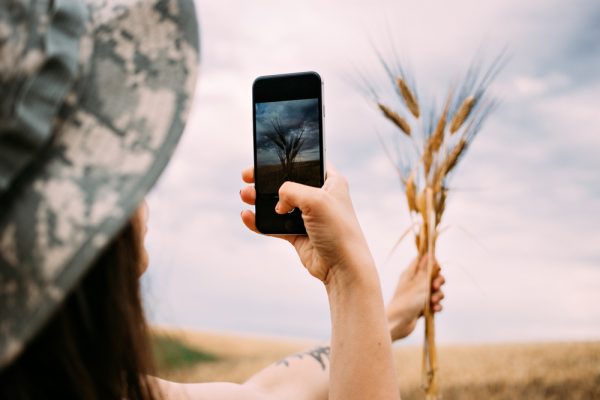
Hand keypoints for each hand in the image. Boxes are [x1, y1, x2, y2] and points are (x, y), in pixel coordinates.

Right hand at [240, 164, 375, 284]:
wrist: (342, 267)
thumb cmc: (338, 230)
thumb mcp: (315, 199)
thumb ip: (291, 190)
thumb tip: (277, 203)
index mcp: (331, 182)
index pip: (307, 163)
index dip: (287, 160)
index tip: (266, 159)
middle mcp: (320, 197)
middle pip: (288, 183)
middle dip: (266, 180)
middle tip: (248, 176)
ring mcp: (308, 216)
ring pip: (278, 204)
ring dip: (260, 199)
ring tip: (245, 195)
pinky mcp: (298, 234)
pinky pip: (275, 224)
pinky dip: (260, 221)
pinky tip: (247, 216)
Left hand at [386, 255, 444, 340]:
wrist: (398, 324)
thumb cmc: (407, 302)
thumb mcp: (419, 284)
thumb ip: (427, 270)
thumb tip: (429, 254)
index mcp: (410, 274)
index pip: (422, 260)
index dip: (432, 262)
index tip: (437, 268)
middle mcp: (414, 282)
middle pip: (432, 275)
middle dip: (438, 281)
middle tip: (435, 286)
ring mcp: (418, 295)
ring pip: (435, 290)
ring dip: (438, 295)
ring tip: (433, 301)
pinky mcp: (422, 306)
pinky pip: (434, 303)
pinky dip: (436, 305)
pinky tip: (435, 309)